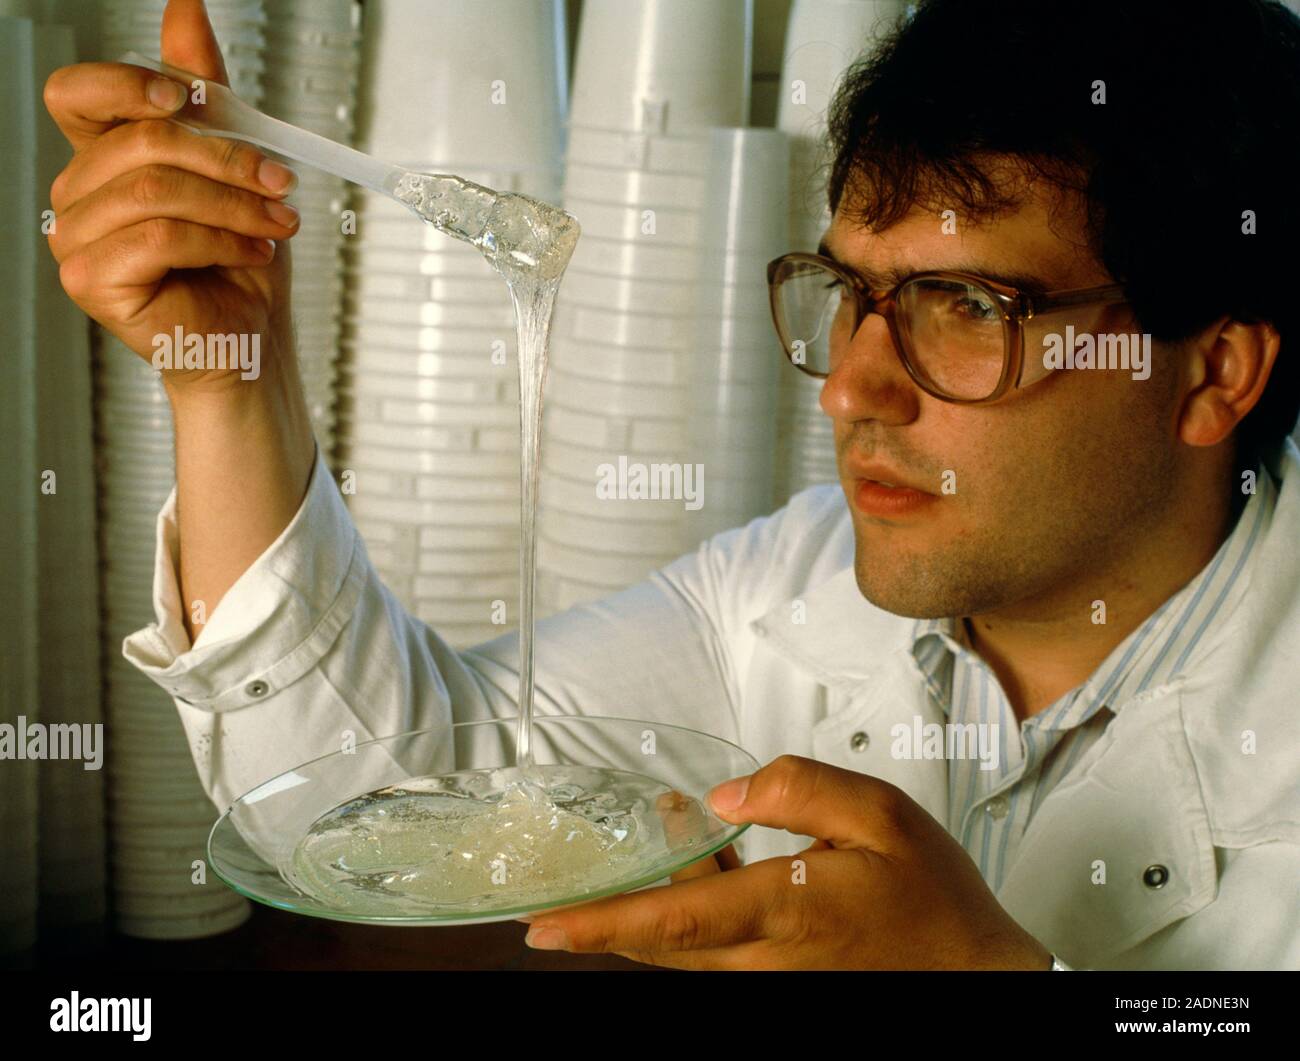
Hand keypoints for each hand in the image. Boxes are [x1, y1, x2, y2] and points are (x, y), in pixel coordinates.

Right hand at [43, 0, 298, 392]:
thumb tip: (186, 5)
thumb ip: (203, 91)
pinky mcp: (90, 280)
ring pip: (155, 190)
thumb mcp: (230, 163)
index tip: (194, 99)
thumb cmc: (236, 260)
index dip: (130, 84)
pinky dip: (220, 241)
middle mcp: (78, 193)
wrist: (249, 337)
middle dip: (224, 159)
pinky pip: (159, 237)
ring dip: (233, 204)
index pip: (78, 93)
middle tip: (279, 181)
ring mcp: (75, 238)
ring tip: (275, 224)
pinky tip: (251, 252)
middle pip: (139, 141)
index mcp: (101, 158)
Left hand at [519, 755, 1052, 969]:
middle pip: (660, 944)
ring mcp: (768, 981)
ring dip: (647, 908)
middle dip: (605, 915)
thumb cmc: (934, 899)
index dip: (605, 922)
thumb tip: (725, 794)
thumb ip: (799, 790)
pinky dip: (686, 915)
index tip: (545, 926)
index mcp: (787, 913)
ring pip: (680, 953)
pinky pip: (710, 956)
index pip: (677, 920)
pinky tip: (699, 861)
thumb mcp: (882, 816)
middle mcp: (765, 961)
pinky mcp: (776, 984)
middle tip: (557, 892)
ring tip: (651, 840)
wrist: (976, 974)